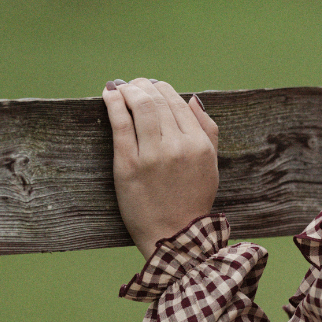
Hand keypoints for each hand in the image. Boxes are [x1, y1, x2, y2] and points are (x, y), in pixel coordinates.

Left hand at [102, 78, 219, 258]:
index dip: (162, 89)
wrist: (175, 236)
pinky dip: (114, 104)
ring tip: (121, 87)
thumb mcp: (211, 165)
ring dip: (128, 90)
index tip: (151, 86)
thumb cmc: (193, 201)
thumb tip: (192, 99)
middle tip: (133, 84)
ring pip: (140, 107)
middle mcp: (178, 146)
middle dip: (143, 86)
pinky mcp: (128, 165)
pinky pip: (120, 124)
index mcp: (199, 145)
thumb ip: (208, 130)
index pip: (178, 103)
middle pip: (158, 101)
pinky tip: (110, 95)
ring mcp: (152, 155)